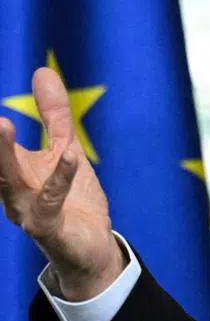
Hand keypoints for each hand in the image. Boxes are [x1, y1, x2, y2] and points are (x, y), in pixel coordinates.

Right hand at [0, 67, 124, 299]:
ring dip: (0, 154)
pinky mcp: (48, 228)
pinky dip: (59, 179)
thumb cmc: (72, 198)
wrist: (90, 250)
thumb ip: (53, 114)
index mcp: (10, 169)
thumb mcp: (64, 149)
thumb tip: (42, 71)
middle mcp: (10, 189)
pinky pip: (50, 202)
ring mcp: (25, 210)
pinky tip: (70, 157)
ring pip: (8, 181)